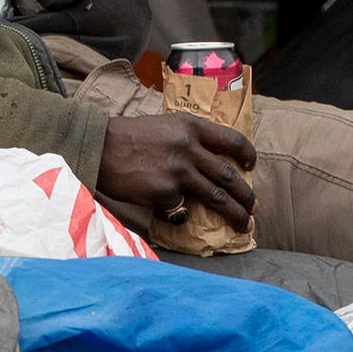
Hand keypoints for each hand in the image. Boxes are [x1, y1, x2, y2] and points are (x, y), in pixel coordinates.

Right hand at [94, 112, 253, 229]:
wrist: (98, 148)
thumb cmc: (128, 136)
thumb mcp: (164, 126)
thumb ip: (188, 139)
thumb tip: (210, 163)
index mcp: (190, 126)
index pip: (232, 140)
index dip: (247, 154)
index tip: (250, 166)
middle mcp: (189, 148)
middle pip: (229, 176)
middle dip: (247, 196)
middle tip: (254, 208)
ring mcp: (179, 173)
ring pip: (217, 198)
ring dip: (235, 214)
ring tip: (244, 225)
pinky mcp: (165, 194)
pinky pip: (182, 209)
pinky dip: (181, 214)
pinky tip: (173, 213)